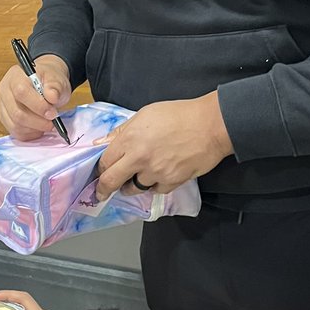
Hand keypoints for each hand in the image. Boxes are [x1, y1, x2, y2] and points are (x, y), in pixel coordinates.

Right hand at [0, 53, 71, 140]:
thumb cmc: (48, 79)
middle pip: (16, 113)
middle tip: (53, 122)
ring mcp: (3, 107)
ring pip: (16, 126)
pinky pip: (17, 133)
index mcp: (15, 76)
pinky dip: (31, 134)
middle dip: (38, 122)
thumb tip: (52, 97)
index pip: (21, 92)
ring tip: (48, 123)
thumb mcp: (56, 78)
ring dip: (36, 128)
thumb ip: (55, 86)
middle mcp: (4, 91)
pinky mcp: (6, 120)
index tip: (53, 113)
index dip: (38, 106)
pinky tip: (40, 127)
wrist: (43, 83)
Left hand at [96, 93, 232, 200]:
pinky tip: (158, 176)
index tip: (99, 173)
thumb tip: (101, 143)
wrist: (210, 125)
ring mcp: (155, 172)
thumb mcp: (145, 114)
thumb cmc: (179, 115)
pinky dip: (154, 185)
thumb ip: (122, 131)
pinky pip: (156, 190)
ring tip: (136, 179)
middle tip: (101, 194)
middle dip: (104, 190)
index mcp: (130, 138)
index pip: (105, 161)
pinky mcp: (171, 181)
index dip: (100, 169)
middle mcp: (139, 158)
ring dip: (132, 185)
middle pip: (112, 181)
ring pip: (134, 188)